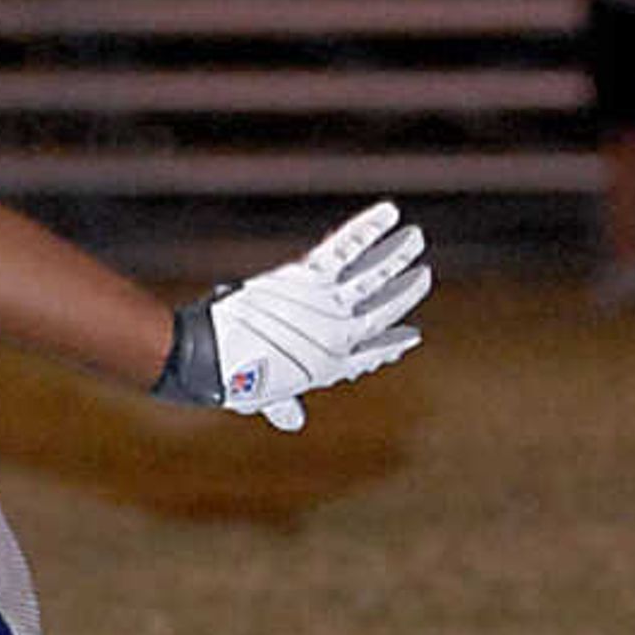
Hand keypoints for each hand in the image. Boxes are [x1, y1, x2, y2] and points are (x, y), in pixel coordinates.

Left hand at [157, 202, 430, 430]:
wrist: (211, 359)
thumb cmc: (233, 379)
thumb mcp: (266, 395)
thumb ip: (284, 405)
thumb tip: (292, 421)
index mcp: (330, 366)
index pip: (372, 353)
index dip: (392, 345)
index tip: (411, 337)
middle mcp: (338, 336)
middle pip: (383, 310)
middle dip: (406, 292)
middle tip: (423, 277)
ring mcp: (326, 306)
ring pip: (373, 276)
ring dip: (397, 255)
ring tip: (416, 237)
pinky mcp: (310, 279)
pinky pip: (346, 249)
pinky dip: (369, 228)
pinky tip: (388, 213)